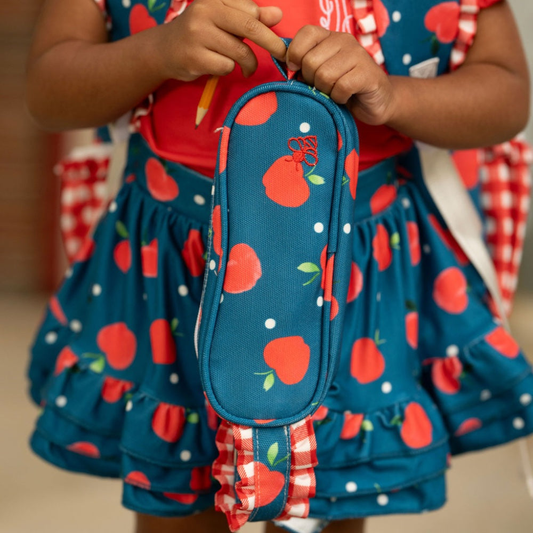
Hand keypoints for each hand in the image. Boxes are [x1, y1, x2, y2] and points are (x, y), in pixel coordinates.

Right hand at [156, 0, 285, 80]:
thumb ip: (251, 17)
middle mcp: (205, 11)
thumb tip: (278, 14)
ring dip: (248, 64)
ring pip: (239, 51)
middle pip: (250, 28)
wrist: (164, 51)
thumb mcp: (224, 20)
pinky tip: (219, 67)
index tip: (277, 42)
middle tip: (281, 55)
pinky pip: (226, 66)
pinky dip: (229, 70)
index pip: (251, 10)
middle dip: (271, 43)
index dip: (267, 27)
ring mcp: (198, 34)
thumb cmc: (200, 34)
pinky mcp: (195, 57)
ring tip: (246, 68)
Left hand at [287, 26, 395, 125]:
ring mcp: (358, 55)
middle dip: (310, 81)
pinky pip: (340, 88)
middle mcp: (344, 41)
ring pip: (324, 75)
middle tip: (322, 87)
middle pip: (310, 61)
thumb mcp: (318, 75)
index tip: (296, 71)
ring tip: (334, 92)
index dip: (295, 54)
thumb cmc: (342, 89)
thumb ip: (302, 67)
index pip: (305, 34)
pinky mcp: (367, 74)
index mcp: (330, 37)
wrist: (376, 102)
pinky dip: (338, 98)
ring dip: (325, 91)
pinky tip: (345, 97)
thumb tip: (283, 64)